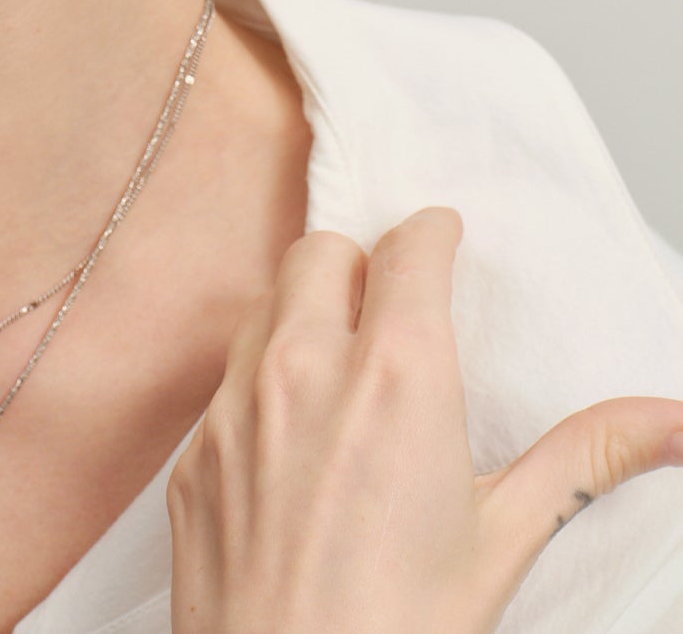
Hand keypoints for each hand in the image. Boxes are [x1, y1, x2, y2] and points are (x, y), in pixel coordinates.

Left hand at [167, 206, 682, 633]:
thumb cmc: (400, 628)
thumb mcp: (505, 540)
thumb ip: (584, 459)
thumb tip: (670, 420)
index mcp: (396, 376)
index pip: (407, 251)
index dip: (430, 234)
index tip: (443, 235)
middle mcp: (305, 368)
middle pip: (320, 251)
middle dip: (359, 260)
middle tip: (391, 302)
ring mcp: (236, 403)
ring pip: (265, 303)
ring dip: (304, 310)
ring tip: (342, 360)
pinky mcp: (194, 447)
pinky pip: (225, 376)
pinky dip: (260, 376)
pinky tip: (291, 430)